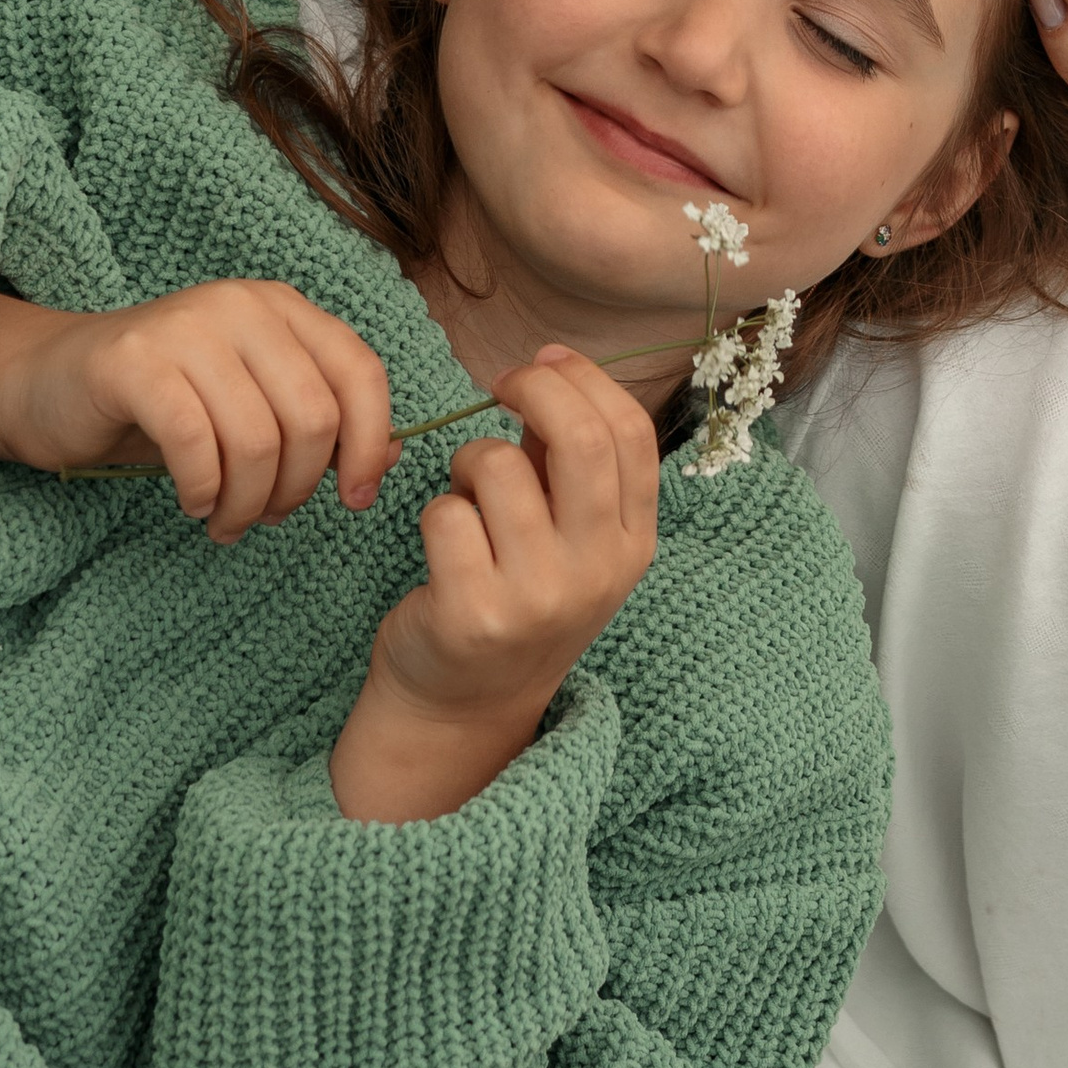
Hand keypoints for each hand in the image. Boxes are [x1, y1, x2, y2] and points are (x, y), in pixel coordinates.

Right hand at [0, 280, 398, 543]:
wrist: (45, 383)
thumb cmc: (159, 403)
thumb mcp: (249, 408)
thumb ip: (320, 425)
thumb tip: (392, 458)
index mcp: (282, 309)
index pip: (361, 372)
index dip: (370, 444)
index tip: (353, 500)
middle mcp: (240, 305)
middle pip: (312, 416)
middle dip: (298, 488)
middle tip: (266, 518)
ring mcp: (186, 327)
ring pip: (258, 439)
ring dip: (248, 503)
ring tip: (226, 520)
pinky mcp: (133, 362)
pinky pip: (196, 442)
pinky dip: (203, 490)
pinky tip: (192, 502)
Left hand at [330, 350, 660, 822]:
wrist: (465, 706)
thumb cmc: (518, 595)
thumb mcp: (569, 537)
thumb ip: (571, 462)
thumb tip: (551, 367)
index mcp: (632, 544)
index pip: (631, 434)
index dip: (585, 379)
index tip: (543, 362)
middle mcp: (596, 571)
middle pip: (581, 438)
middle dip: (532, 388)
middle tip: (500, 384)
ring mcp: (537, 597)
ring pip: (499, 466)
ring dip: (470, 460)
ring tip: (467, 493)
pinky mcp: (473, 614)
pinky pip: (445, 513)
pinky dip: (435, 511)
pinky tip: (444, 542)